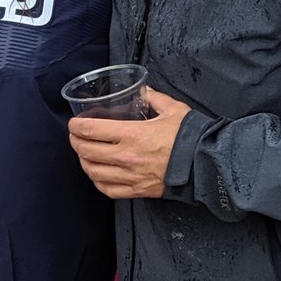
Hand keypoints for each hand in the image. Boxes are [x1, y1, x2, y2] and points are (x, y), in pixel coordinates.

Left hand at [68, 88, 192, 199]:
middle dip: (75, 142)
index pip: (91, 130)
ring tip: (84, 154)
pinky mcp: (137, 190)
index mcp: (132, 134)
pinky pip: (107, 189)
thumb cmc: (190, 137)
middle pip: (86, 151)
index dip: (76, 126)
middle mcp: (126, 156)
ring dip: (84, 161)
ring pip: (93, 172)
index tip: (73, 123)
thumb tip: (144, 90)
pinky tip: (98, 174)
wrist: (206, 165)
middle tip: (75, 136)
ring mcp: (130, 176)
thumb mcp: (173, 109)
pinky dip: (97, 181)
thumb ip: (154, 98)